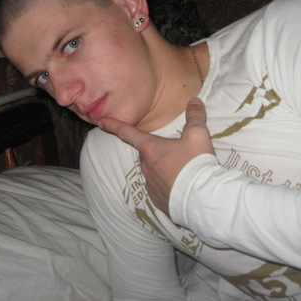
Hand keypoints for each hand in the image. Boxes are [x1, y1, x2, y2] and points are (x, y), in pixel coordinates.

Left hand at [98, 98, 213, 213]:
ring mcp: (150, 184)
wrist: (200, 198)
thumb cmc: (195, 163)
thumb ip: (195, 115)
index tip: (100, 122)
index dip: (113, 125)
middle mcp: (145, 165)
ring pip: (154, 170)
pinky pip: (160, 187)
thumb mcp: (198, 134)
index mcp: (150, 147)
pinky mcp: (158, 200)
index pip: (127, 132)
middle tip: (180, 152)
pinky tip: (183, 185)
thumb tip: (194, 101)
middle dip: (160, 150)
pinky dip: (168, 184)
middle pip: (148, 152)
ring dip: (165, 167)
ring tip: (185, 169)